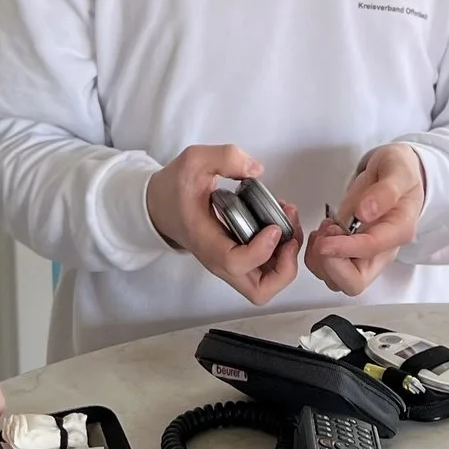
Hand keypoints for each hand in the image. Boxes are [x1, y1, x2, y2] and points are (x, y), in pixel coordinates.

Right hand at [145, 143, 301, 304]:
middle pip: (259, 290)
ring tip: (288, 226)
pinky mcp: (237, 259)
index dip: (261, 250)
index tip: (272, 226)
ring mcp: (229, 263)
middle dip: (284, 267)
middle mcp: (219, 260)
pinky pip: (265, 270)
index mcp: (205, 241)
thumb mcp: (195, 160)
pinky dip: (280, 254)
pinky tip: (279, 224)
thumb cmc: (175, 188)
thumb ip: (226, 158)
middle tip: (288, 234)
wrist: (160, 205)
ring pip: (266, 285)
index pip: (235, 263)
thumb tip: (257, 170)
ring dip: (286, 261)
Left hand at [305, 143, 425, 297]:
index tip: (327, 238)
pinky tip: (322, 231)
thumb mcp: (398, 169)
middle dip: (330, 264)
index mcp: (398, 230)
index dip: (345, 248)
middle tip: (325, 234)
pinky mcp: (350, 253)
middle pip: (354, 282)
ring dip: (320, 259)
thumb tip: (366, 212)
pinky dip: (316, 254)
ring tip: (326, 227)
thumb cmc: (399, 172)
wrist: (396, 173)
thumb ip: (385, 191)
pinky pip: (328, 268)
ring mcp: (365, 254)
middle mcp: (382, 250)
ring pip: (336, 280)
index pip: (371, 250)